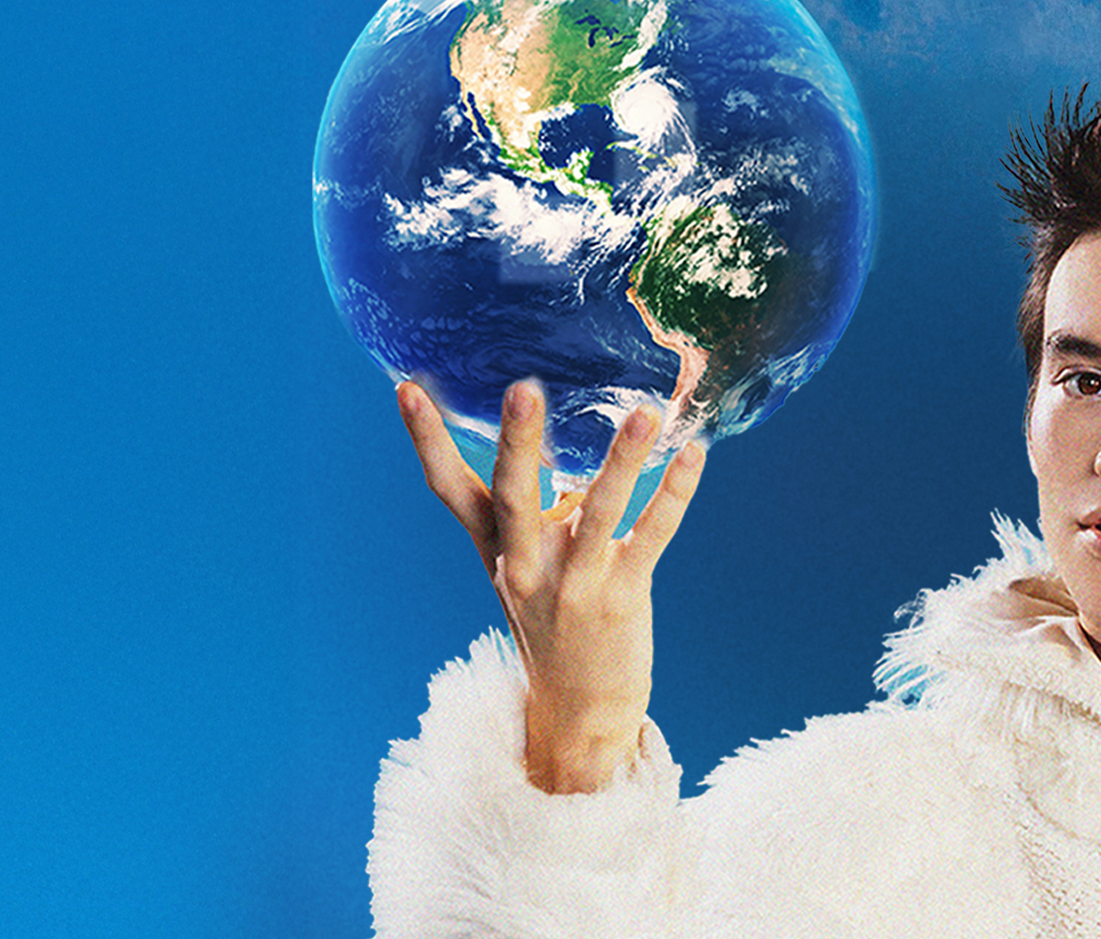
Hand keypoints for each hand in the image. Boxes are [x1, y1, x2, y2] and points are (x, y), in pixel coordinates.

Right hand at [397, 379, 705, 792]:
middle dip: (517, 442)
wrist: (579, 711)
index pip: (450, 488)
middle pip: (514, 495)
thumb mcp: (528, 567)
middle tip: (523, 389)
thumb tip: (566, 443)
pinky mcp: (620, 598)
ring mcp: (573, 584)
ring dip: (622, 460)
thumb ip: (537, 510)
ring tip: (645, 413)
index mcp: (497, 549)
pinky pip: (650, 537)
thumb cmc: (555, 621)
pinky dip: (673, 495)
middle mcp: (527, 564)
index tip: (407, 390)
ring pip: (596, 512)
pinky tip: (694, 456)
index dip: (427, 440)